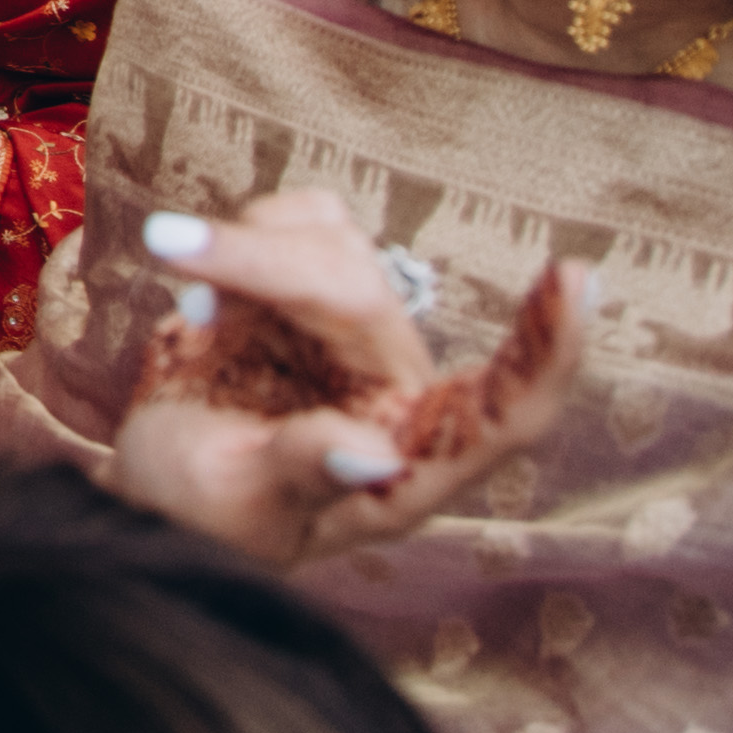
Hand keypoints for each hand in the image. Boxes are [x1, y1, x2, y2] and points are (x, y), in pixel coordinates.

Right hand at [106, 192, 585, 571]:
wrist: (154, 479)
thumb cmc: (203, 512)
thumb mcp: (240, 507)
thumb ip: (305, 474)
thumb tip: (375, 453)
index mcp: (405, 471)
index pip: (505, 415)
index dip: (547, 353)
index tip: (578, 280)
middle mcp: (396, 396)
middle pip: (364, 296)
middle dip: (265, 266)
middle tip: (168, 248)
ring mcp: (357, 338)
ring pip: (335, 245)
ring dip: (248, 250)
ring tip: (192, 305)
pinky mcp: (314, 288)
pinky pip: (308, 220)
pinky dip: (247, 233)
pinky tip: (209, 291)